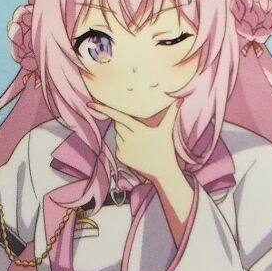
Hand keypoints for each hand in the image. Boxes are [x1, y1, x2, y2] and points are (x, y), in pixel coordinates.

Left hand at [88, 99, 193, 244]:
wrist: (162, 171)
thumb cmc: (165, 148)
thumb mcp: (167, 130)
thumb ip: (171, 114)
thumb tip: (180, 100)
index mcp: (138, 130)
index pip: (118, 116)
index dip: (104, 109)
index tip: (91, 104)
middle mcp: (128, 139)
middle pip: (118, 125)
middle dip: (124, 124)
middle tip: (138, 131)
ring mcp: (123, 149)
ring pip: (118, 136)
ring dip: (125, 136)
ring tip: (139, 143)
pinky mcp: (121, 157)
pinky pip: (118, 146)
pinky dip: (124, 146)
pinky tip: (136, 151)